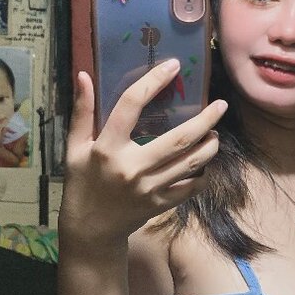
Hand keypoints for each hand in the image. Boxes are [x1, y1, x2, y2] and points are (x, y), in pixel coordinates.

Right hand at [60, 60, 226, 253]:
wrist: (91, 229)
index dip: (152, 82)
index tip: (172, 66)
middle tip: (220, 105)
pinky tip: (204, 162)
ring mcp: (149, 189)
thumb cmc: (82, 183)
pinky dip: (202, 173)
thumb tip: (83, 75)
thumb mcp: (74, 147)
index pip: (130, 106)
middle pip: (178, 139)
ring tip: (215, 133)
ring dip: (209, 146)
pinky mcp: (161, 204)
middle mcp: (132, 168)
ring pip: (191, 163)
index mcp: (107, 148)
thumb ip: (82, 112)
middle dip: (205, 120)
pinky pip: (191, 187)